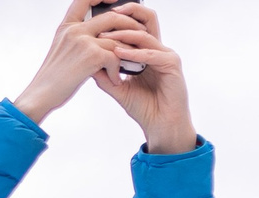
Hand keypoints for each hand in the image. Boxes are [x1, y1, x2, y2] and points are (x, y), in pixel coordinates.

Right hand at [14, 0, 132, 125]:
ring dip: (128, 52)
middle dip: (130, 26)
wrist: (40, 96)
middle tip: (139, 35)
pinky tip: (114, 79)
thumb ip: (79, 39)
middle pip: (112, 17)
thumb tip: (103, 37)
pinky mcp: (91, 55)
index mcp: (67, 27)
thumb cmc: (52, 79)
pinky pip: (115, 56)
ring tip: (130, 63)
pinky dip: (117, 70)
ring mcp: (83, 41)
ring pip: (117, 39)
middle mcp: (74, 30)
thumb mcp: (62, 51)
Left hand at [83, 4, 192, 152]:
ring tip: (105, 36)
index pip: (135, 26)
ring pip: (146, 36)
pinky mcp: (172, 64)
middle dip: (129, 12)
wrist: (159, 125)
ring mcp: (166, 55)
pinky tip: (119, 53)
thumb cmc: (143, 107)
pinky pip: (152, 54)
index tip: (98, 20)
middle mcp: (158, 49)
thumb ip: (105, 75)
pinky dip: (135, 53)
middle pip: (147, 20)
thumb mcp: (118, 88)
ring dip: (124, 35)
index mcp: (147, 52)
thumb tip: (87, 62)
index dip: (119, 20)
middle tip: (107, 13)